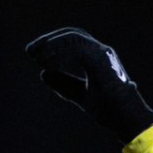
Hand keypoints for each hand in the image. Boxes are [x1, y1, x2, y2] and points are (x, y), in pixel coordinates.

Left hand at [24, 27, 152, 143]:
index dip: (52, 44)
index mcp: (97, 57)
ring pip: (73, 38)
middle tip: (29, 51)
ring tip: (36, 58)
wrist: (123, 118)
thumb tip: (43, 73)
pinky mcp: (100, 59)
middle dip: (49, 41)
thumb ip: (63, 83)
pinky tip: (46, 63)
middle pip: (71, 35)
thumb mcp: (78, 94)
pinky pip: (76, 48)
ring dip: (52, 45)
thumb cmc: (107, 109)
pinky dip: (59, 53)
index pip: (72, 41)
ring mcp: (102, 53)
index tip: (33, 55)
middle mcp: (100, 51)